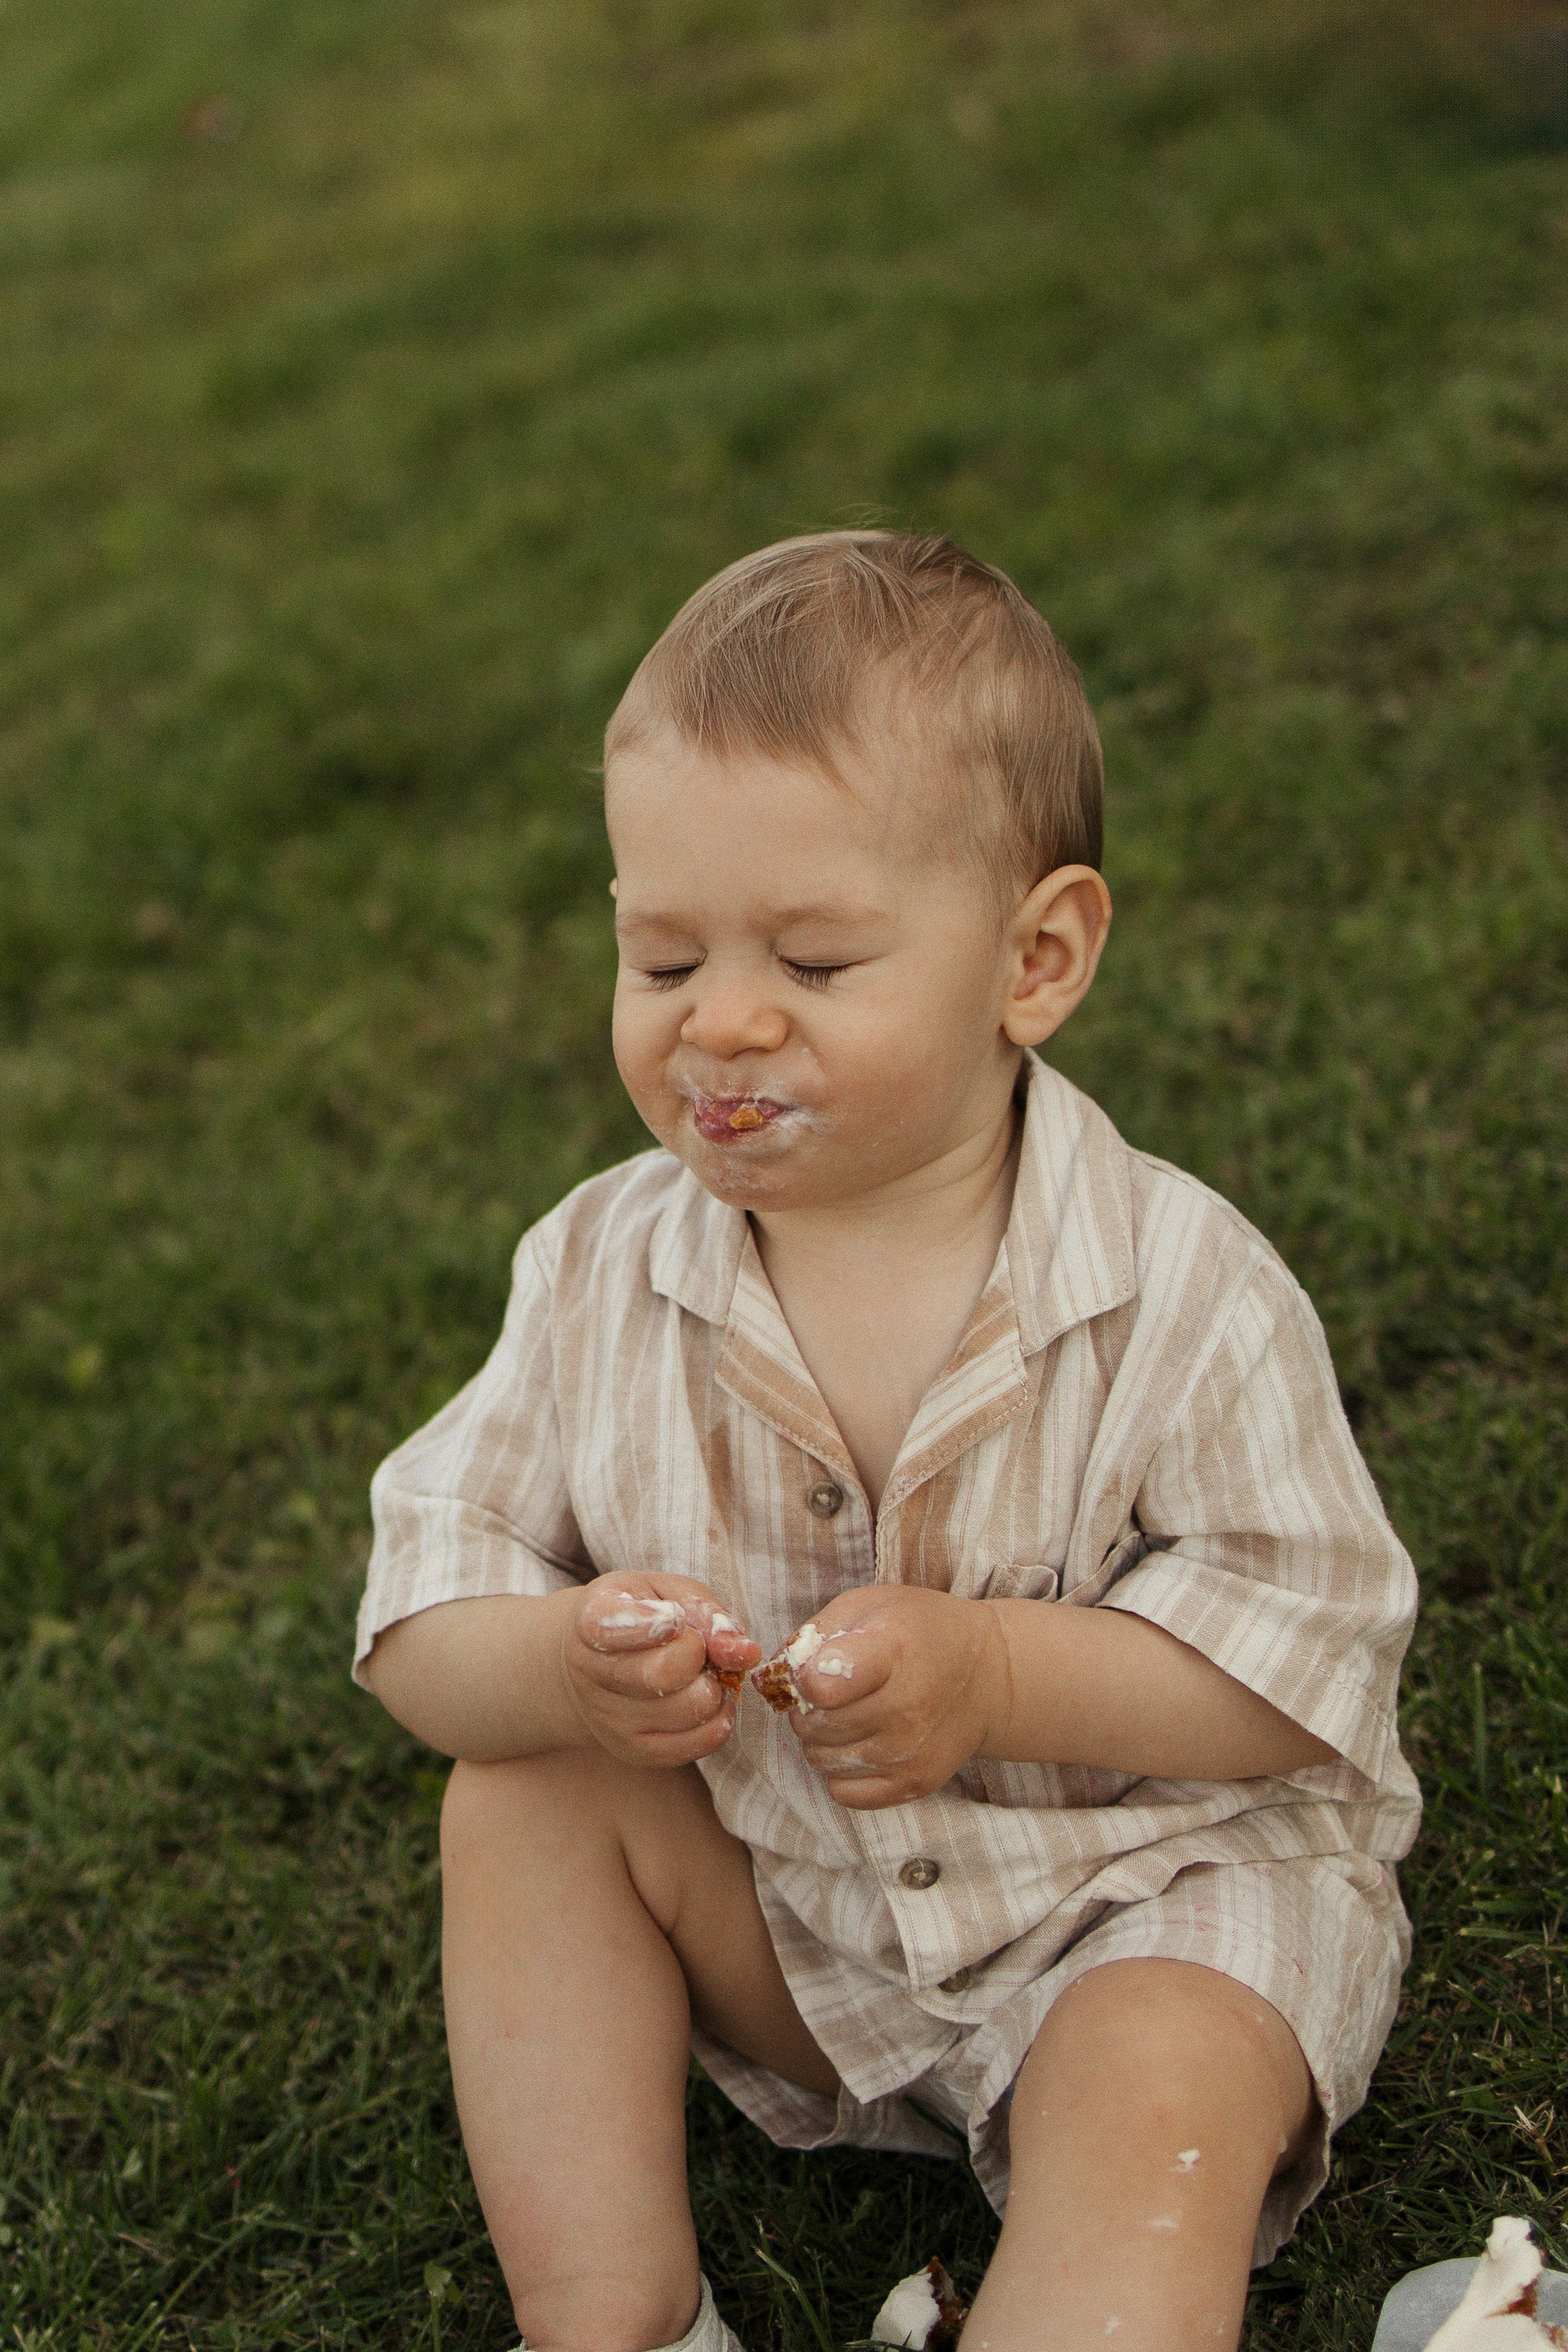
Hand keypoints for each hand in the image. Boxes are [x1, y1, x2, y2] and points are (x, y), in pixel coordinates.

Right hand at [561, 1573, 761, 1769]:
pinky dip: (717, 1721)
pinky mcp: (632, 1751)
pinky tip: (706, 1700)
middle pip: (662, 1675)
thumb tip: (745, 1652)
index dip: (660, 1623)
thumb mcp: (666, 1592)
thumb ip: (704, 1613)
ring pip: (689, 1711)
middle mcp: (590, 1674)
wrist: (596, 1659)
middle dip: (698, 1656)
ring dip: (713, 1689)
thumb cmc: (640, 1614)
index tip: (674, 1617)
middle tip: (695, 1647)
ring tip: (699, 1674)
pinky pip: (696, 1745)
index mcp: (592, 1620)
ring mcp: (609, 1720)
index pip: (618, 1626)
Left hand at [785, 1586, 1008, 1808]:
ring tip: (847, 1713)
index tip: (814, 1667)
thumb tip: (771, 1677)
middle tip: (827, 1690)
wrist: (987, 1676)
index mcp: (892, 1651)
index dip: (801, 1678)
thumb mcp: (868, 1606)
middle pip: (812, 1725)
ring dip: (820, 1739)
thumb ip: (813, 1635)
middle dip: (805, 1707)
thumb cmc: (918, 1631)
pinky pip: (842, 1792)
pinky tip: (859, 1741)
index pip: (820, 1687)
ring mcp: (910, 1752)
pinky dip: (839, 1770)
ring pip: (820, 1760)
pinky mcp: (914, 1784)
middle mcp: (905, 1708)